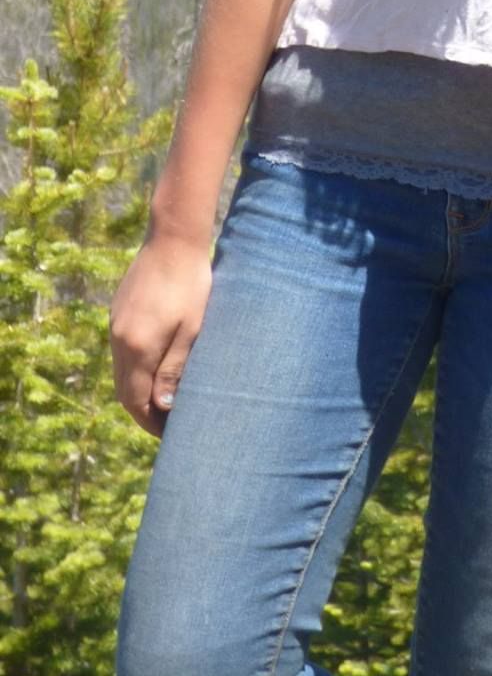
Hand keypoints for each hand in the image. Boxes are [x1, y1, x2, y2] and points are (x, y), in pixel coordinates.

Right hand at [110, 233, 213, 436]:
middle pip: (124, 391)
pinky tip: (156, 368)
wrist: (174, 239)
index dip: (151, 422)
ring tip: (166, 401)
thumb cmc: (192, 285)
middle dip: (144, 412)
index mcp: (138, 348)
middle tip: (169, 425)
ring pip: (121, 372)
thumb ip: (173, 369)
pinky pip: (121, 352)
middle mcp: (119, 340)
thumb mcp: (191, 330)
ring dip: (139, 391)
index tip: (171, 435)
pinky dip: (136, 369)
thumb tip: (162, 407)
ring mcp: (115, 325)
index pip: (136, 401)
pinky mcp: (118, 312)